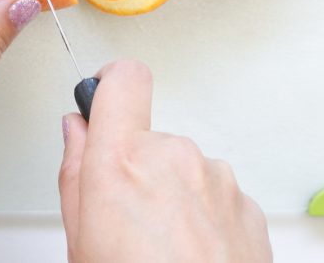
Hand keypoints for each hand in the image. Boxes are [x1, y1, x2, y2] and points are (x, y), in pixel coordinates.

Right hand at [58, 60, 271, 262]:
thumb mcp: (79, 239)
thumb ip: (75, 171)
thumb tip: (76, 132)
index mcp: (124, 160)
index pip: (122, 78)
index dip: (109, 83)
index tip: (101, 94)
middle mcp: (176, 157)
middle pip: (150, 136)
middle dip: (136, 166)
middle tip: (123, 219)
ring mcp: (218, 180)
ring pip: (184, 167)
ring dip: (172, 195)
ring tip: (159, 247)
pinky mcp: (247, 206)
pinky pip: (215, 195)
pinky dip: (202, 217)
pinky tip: (189, 255)